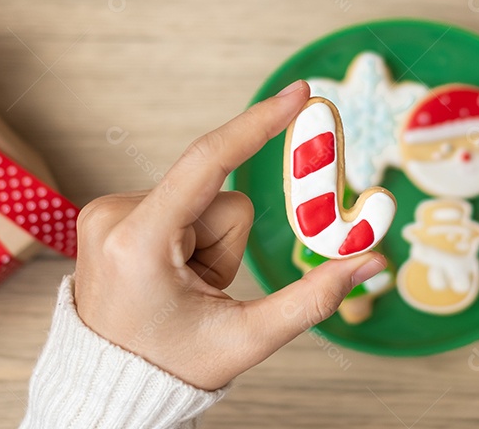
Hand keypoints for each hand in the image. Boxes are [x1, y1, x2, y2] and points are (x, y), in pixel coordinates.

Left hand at [72, 80, 386, 389]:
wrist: (109, 386)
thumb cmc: (170, 366)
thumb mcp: (245, 339)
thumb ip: (313, 299)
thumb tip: (372, 261)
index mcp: (140, 242)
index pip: (208, 162)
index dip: (258, 124)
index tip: (298, 92)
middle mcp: (114, 215)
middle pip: (220, 198)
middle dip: (228, 244)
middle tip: (204, 291)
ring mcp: (106, 211)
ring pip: (202, 200)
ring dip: (208, 243)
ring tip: (183, 288)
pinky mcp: (110, 212)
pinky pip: (180, 204)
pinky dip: (188, 237)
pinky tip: (168, 274)